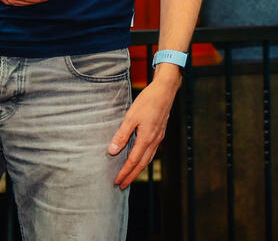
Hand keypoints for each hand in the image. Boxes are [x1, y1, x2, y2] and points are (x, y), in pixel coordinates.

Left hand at [108, 69, 180, 188]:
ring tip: (130, 176)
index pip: (133, 161)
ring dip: (138, 169)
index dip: (124, 172)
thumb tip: (112, 151)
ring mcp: (158, 137)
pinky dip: (145, 160)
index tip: (117, 181)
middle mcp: (154, 141)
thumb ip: (122, 134)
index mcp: (146, 138)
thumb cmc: (148, 101)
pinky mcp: (160, 133)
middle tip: (122, 185)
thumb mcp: (131, 116)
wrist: (165, 91)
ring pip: (148, 159)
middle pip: (142, 164)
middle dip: (131, 176)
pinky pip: (152, 152)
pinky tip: (141, 158)